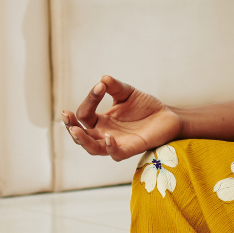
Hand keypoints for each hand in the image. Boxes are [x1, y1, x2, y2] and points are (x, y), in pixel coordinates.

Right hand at [62, 76, 181, 161]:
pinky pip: (115, 153)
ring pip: (92, 148)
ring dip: (83, 140)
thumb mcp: (128, 93)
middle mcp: (104, 134)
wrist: (167, 116)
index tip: (101, 86)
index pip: (85, 114)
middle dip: (70, 126)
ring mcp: (116, 143)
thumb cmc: (145, 106)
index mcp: (101, 121)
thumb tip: (103, 79)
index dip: (90, 99)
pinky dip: (110, 147)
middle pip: (80, 135)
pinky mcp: (130, 149)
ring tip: (75, 129)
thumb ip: (115, 87)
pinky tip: (109, 137)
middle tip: (66, 115)